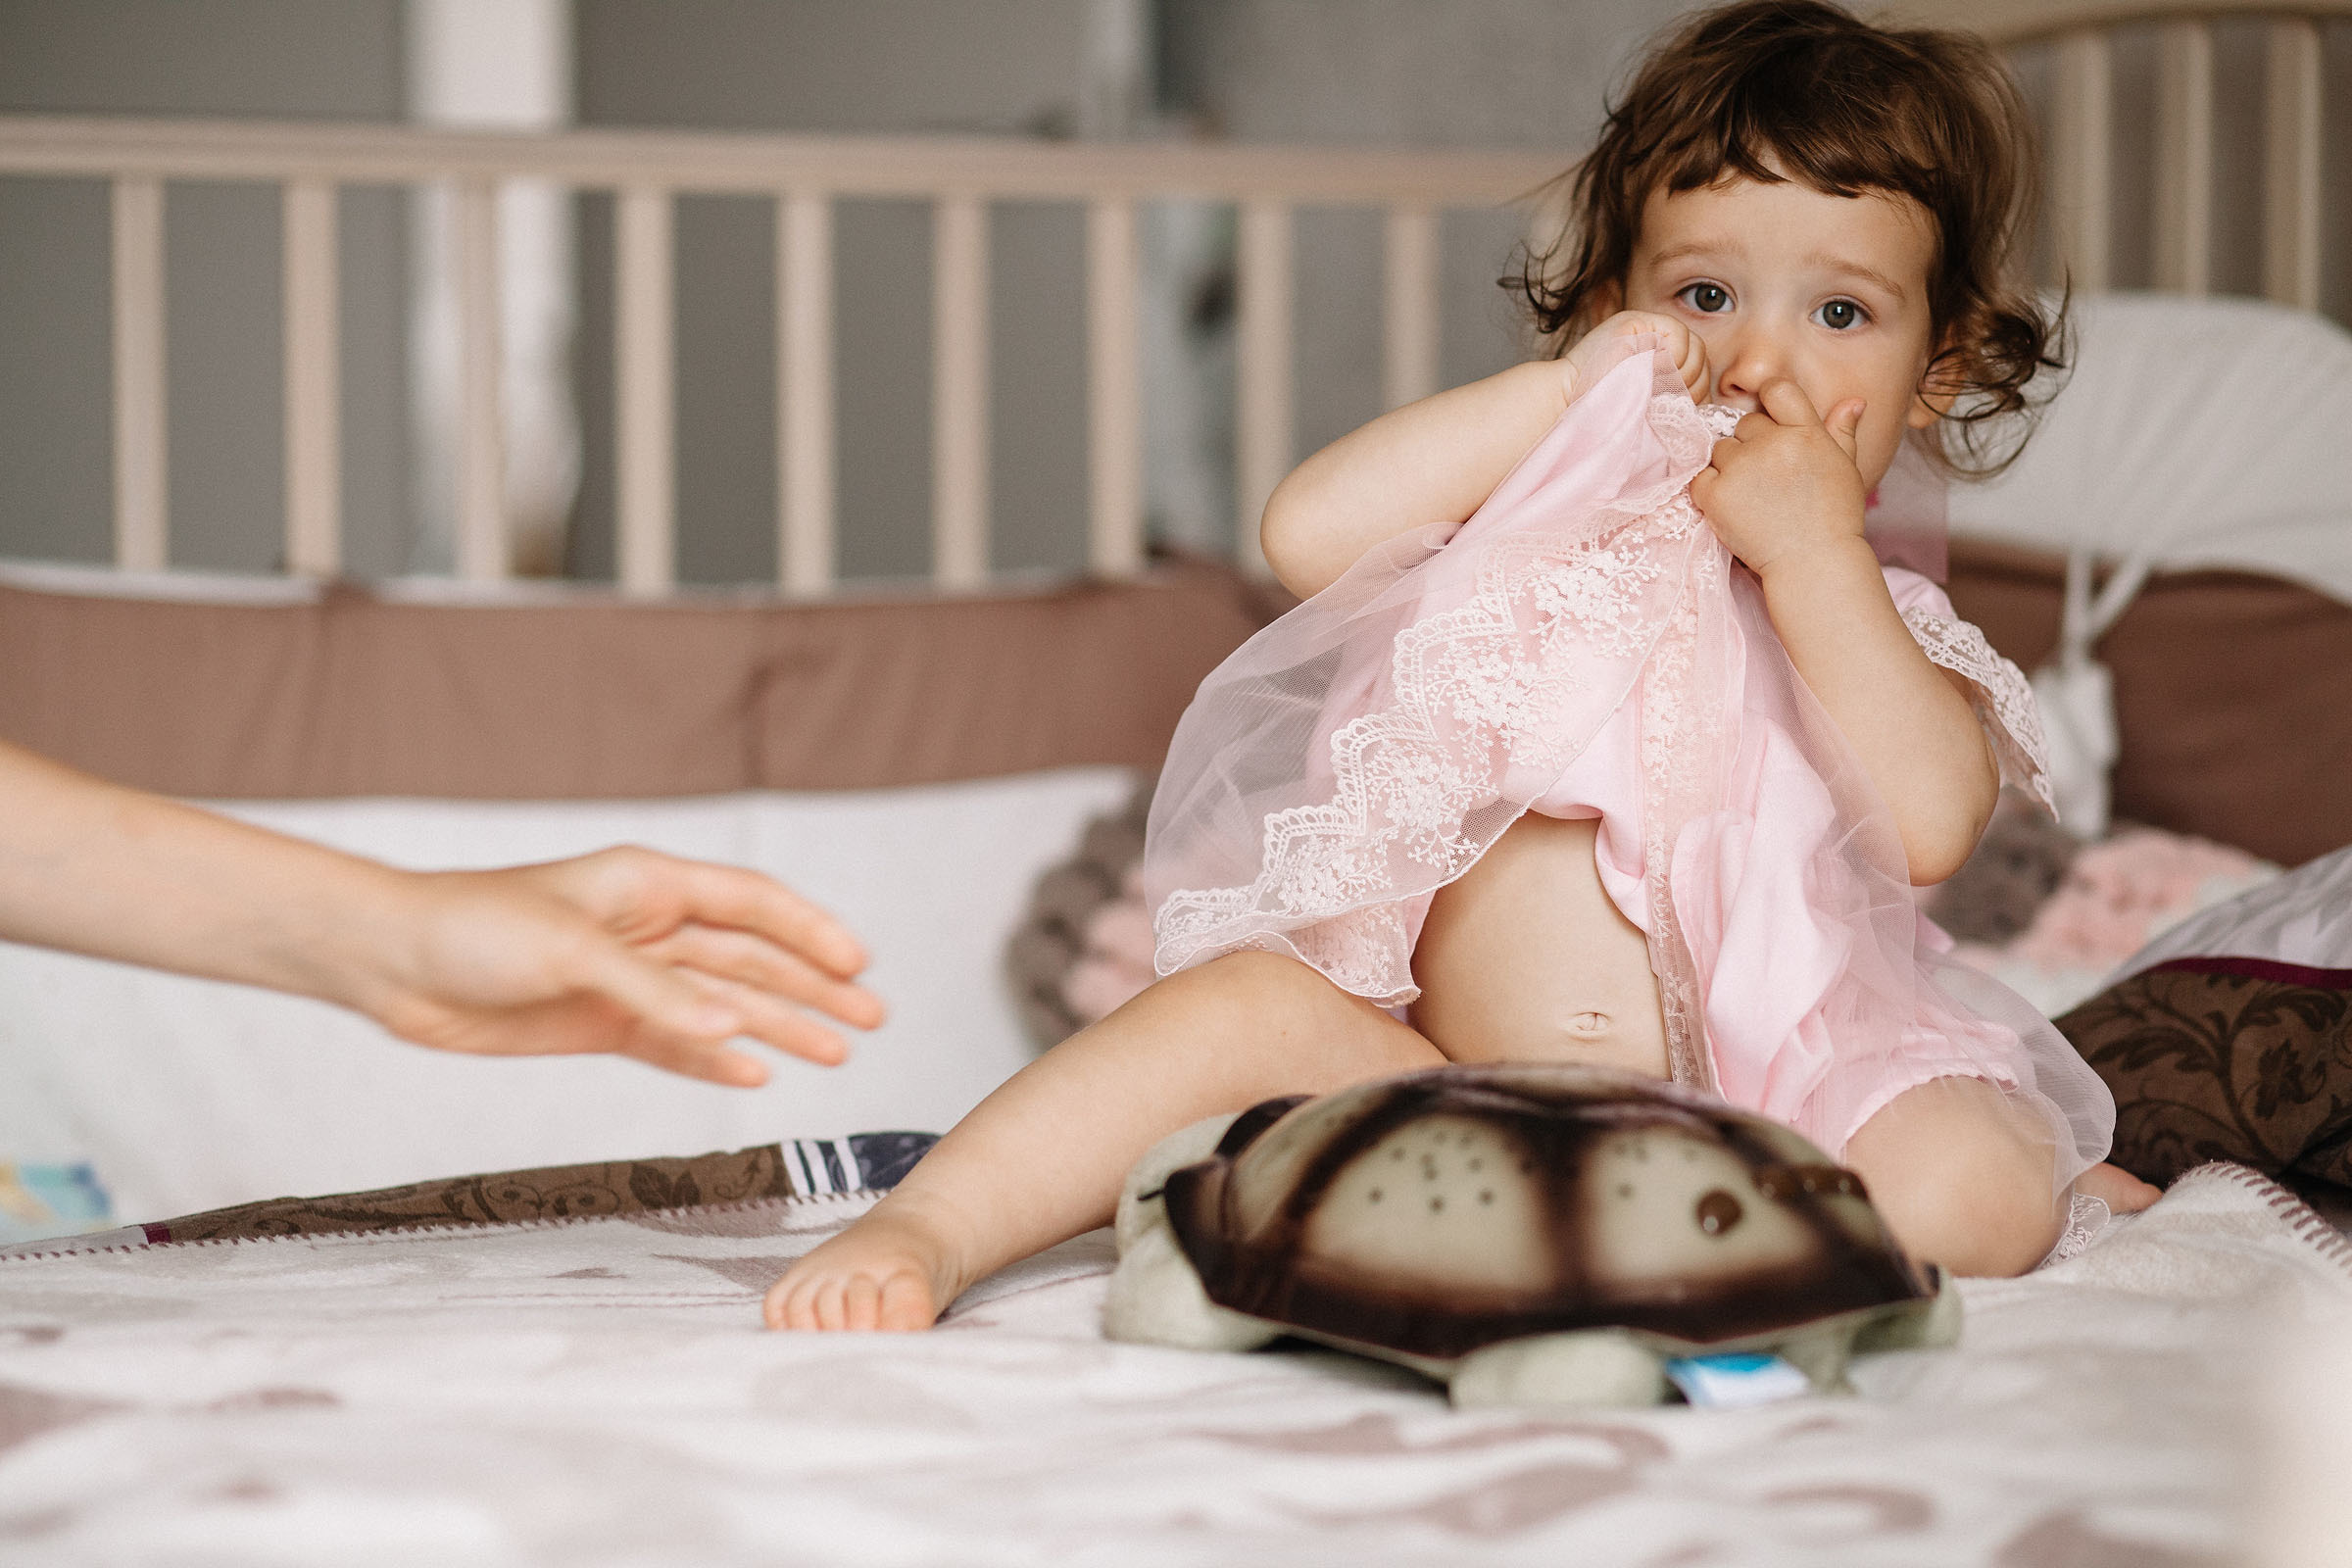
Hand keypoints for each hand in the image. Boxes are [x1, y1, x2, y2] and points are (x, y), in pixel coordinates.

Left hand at [354, 847, 885, 1086]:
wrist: (394, 964)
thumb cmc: (473, 927)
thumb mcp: (570, 950)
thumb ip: (654, 990)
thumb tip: (730, 1025)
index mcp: (648, 884)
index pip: (751, 904)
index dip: (810, 932)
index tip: (859, 966)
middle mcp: (648, 929)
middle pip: (752, 959)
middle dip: (813, 988)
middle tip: (870, 1021)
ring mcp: (628, 979)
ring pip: (724, 1004)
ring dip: (779, 1028)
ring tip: (835, 1055)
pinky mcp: (600, 1025)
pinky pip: (676, 1044)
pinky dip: (716, 1060)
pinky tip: (755, 1076)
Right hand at [1561, 310, 1708, 405]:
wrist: (1569, 403)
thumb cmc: (1605, 413)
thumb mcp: (1649, 407)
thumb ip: (1675, 399)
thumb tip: (1710, 405)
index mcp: (1660, 361)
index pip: (1701, 370)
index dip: (1696, 391)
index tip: (1677, 408)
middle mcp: (1656, 341)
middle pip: (1702, 358)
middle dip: (1691, 384)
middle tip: (1665, 399)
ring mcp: (1648, 328)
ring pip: (1696, 347)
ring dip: (1682, 373)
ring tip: (1655, 386)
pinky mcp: (1637, 320)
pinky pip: (1678, 335)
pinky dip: (1672, 356)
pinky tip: (1648, 370)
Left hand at [1688, 378, 1868, 575]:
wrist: (1813, 564)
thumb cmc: (1834, 519)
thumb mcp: (1846, 470)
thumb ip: (1842, 432)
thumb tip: (1853, 401)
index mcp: (1806, 432)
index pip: (1777, 390)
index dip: (1769, 402)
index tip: (1771, 425)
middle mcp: (1772, 443)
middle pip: (1745, 424)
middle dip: (1752, 445)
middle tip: (1767, 479)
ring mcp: (1741, 467)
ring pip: (1721, 449)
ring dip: (1729, 467)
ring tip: (1752, 497)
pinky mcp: (1715, 494)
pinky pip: (1699, 477)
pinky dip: (1709, 490)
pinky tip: (1731, 507)